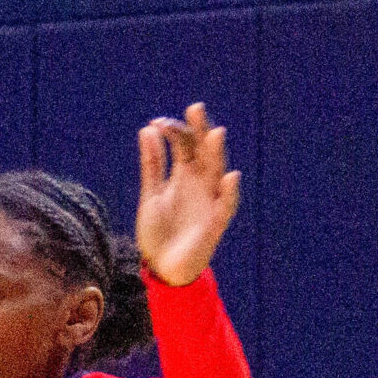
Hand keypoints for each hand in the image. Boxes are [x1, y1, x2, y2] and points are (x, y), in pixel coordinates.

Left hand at [134, 103, 240, 287]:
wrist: (162, 269)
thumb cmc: (159, 231)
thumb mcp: (151, 195)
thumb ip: (152, 164)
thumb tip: (148, 129)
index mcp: (184, 175)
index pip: (184, 144)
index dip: (173, 131)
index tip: (157, 123)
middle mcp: (200, 183)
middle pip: (203, 151)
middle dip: (200, 131)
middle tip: (195, 108)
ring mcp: (209, 201)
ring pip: (217, 172)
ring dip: (216, 154)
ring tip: (214, 133)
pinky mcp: (215, 223)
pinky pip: (226, 206)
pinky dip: (229, 192)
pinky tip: (230, 177)